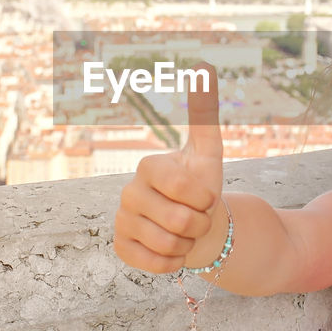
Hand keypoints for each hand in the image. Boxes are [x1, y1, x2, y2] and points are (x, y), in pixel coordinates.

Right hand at [114, 63, 224, 272]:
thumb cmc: (202, 187)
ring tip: (185, 233)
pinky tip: (173, 251)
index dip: (203, 198)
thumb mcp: (209, 152)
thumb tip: (204, 67)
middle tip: (196, 218)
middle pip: (178, 220)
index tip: (207, 197)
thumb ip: (205, 113)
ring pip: (168, 244)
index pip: (180, 187)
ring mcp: (122, 220)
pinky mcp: (122, 248)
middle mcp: (128, 192)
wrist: (196, 226)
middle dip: (199, 224)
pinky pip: (153, 263)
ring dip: (188, 244)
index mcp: (148, 167)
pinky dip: (172, 262)